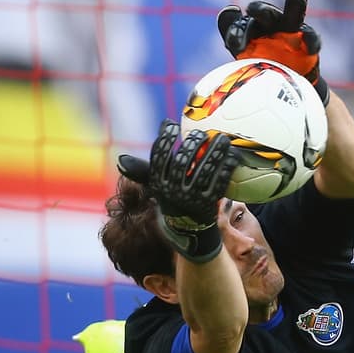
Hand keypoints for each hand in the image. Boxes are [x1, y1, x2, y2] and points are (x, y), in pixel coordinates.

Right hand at [118, 120, 237, 262]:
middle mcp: (173, 192)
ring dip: (214, 153)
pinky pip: (219, 182)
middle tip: (200, 133)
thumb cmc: (171, 197)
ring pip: (203, 171)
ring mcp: (192, 199)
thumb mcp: (156, 185)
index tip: (171, 124)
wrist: (188, 228)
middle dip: (191, 145)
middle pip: (182, 163)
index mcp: (159, 184)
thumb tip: (120, 159)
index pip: (158, 158)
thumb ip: (143, 170)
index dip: (164, 139)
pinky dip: (226, 168)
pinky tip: (232, 155)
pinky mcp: (209, 204)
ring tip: (222, 139)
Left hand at [216, 0, 328, 103]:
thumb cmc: (262, 67)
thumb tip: (229, 9)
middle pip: (267, 13)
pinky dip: (311, 39)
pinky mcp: (308, 44)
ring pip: (294, 16)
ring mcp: (292, 32)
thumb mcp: (243, 55)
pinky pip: (311, 39)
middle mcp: (273, 25)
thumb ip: (233, 33)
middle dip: (261, 10)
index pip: (244, 24)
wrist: (285, 87)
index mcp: (254, 28)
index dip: (238, 32)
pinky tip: (309, 44)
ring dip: (295, 5)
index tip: (235, 45)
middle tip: (252, 9)